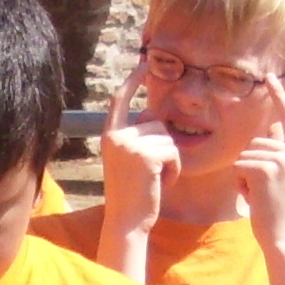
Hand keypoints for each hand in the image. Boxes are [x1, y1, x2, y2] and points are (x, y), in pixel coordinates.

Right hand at [97, 68, 177, 251]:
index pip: (121, 98)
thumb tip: (154, 115)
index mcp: (109, 135)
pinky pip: (173, 152)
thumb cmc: (133, 194)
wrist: (127, 221)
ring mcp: (129, 145)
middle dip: (164, 145)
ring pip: (168, 137)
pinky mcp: (145, 156)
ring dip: (171, 160)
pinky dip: (175, 170)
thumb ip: (138, 137)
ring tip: (156, 179)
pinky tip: (161, 184)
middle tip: (153, 173)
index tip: (144, 63)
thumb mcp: (129, 161)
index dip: (133, 79)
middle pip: (156, 121)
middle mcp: (116, 136)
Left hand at [235, 93, 284, 258]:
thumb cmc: (282, 208)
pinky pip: (238, 166)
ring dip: (245, 176)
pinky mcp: (265, 168)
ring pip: (245, 154)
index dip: (279, 95)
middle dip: (252, 165)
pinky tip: (254, 198)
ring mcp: (281, 159)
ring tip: (262, 195)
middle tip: (266, 190)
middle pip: (256, 142)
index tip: (270, 77)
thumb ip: (282, 149)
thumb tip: (275, 126)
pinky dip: (240, 184)